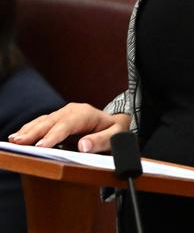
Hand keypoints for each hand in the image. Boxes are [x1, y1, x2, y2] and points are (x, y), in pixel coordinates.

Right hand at [8, 103, 130, 152]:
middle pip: (52, 121)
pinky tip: (17, 136)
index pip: (68, 124)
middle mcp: (72, 111)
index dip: (54, 135)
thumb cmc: (114, 131)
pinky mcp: (56, 119)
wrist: (113, 123)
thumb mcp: (115, 136)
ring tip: (14, 141)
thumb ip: (101, 141)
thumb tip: (83, 146)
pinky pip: (41, 123)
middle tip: (20, 143)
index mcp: (86, 114)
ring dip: (28, 130)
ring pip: (44, 121)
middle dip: (35, 132)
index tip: (42, 145)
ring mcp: (63, 114)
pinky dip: (29, 129)